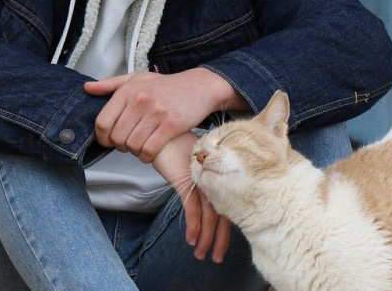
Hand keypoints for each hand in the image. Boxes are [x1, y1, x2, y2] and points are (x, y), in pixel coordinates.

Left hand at [87, 68, 245, 162]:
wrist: (199, 87)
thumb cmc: (165, 85)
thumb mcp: (136, 79)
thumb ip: (110, 84)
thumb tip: (87, 88)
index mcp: (128, 90)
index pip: (102, 122)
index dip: (101, 137)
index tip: (108, 141)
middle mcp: (139, 100)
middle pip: (117, 137)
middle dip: (120, 146)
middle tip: (128, 144)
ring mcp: (156, 112)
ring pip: (133, 146)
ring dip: (134, 152)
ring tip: (140, 146)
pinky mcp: (171, 125)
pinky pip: (150, 150)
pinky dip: (147, 156)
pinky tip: (150, 152)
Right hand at [153, 132, 231, 262]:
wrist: (163, 133)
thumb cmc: (177, 147)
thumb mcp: (193, 166)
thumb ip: (201, 180)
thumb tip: (203, 199)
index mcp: (218, 178)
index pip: (228, 208)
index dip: (226, 230)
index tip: (222, 246)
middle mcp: (213, 181)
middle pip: (223, 215)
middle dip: (220, 240)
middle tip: (217, 258)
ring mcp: (202, 182)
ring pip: (209, 216)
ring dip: (205, 238)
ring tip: (202, 255)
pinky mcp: (187, 182)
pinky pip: (192, 209)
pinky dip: (193, 227)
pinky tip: (191, 240)